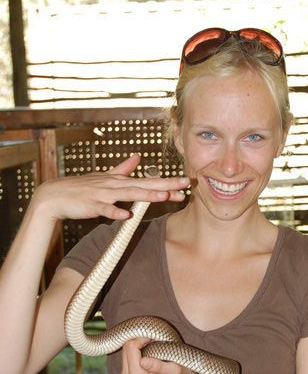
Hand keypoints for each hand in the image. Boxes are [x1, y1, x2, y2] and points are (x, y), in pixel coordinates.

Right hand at [31, 154, 188, 221]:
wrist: (56, 195)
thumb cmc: (82, 189)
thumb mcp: (105, 177)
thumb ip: (122, 169)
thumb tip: (137, 157)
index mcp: (120, 181)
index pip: (148, 182)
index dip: (167, 182)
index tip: (186, 183)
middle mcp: (115, 185)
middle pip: (144, 185)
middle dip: (165, 185)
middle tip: (184, 184)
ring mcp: (103, 194)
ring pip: (128, 195)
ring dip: (145, 195)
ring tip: (163, 196)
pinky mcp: (92, 205)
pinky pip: (105, 210)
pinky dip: (115, 212)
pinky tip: (126, 216)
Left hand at [121, 337, 195, 373]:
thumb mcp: (174, 371)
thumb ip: (158, 367)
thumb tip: (143, 362)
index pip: (131, 346)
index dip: (143, 338)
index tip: (155, 338)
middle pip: (126, 347)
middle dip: (140, 340)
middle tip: (155, 341)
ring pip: (125, 348)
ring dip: (138, 343)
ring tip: (153, 346)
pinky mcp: (126, 372)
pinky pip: (127, 353)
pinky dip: (137, 348)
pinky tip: (148, 350)